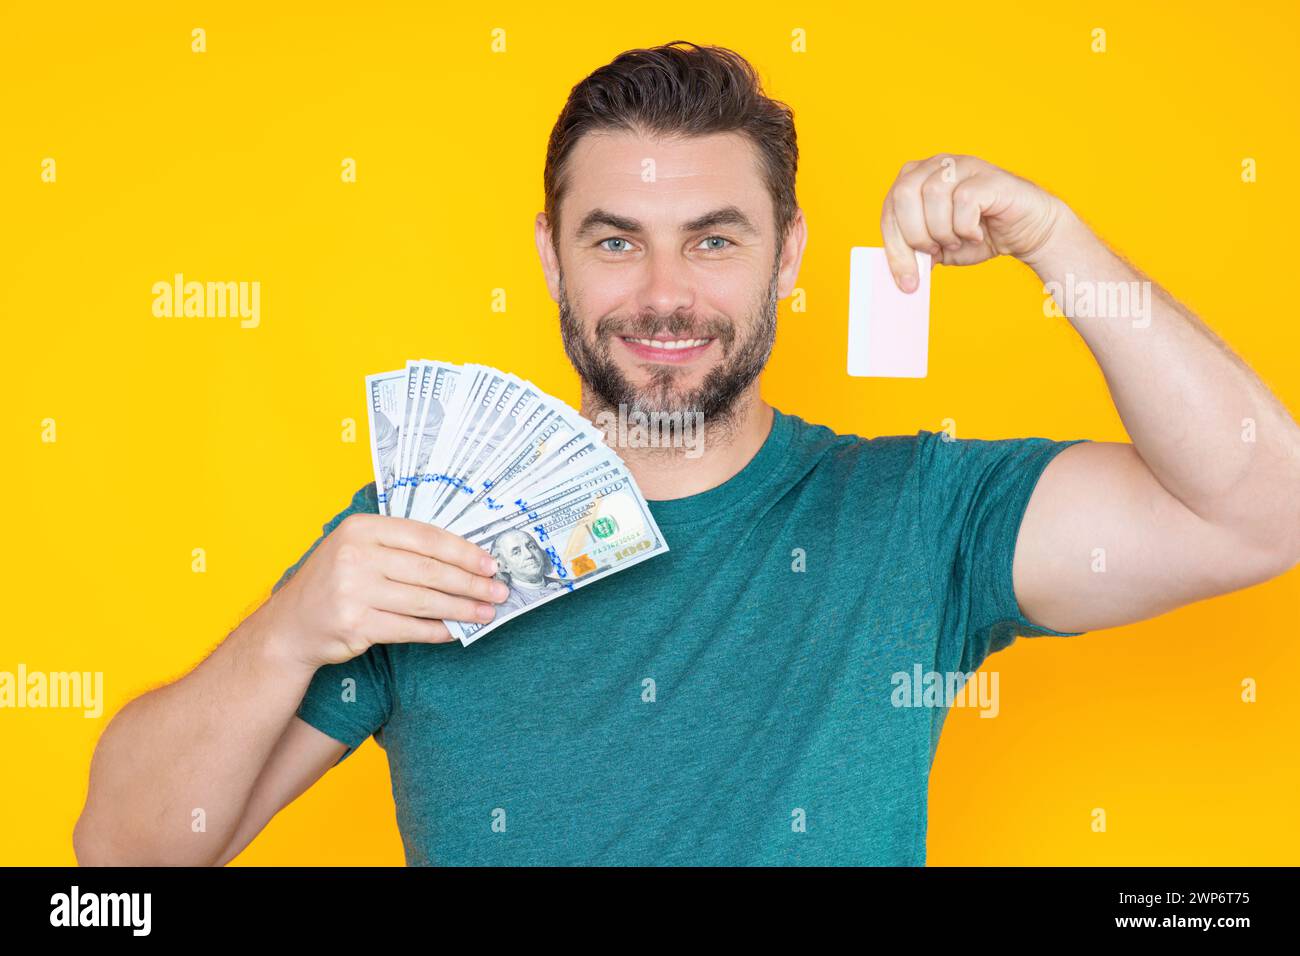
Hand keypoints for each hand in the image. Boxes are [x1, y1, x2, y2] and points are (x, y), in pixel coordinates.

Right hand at [267, 513, 508, 666]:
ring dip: (462, 608)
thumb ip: (400, 546)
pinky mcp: (355, 624)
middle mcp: (355, 555)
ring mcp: (353, 590)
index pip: (425, 537)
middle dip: (470, 582)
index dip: (463, 551)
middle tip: (498, 590)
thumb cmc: (335, 584)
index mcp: (361, 528)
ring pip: (424, 600)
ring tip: (486, 613)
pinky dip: (437, 631)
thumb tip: (463, 555)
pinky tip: (456, 631)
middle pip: (429, 570)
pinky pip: (409, 628)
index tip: (490, 562)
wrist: (291, 626)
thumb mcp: (358, 549)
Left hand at [880, 153, 1066, 291]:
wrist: (1026, 230)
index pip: (889, 210)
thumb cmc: (978, 235)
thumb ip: (914, 252)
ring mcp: (962, 166)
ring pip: (933, 195)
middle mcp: (935, 166)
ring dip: (943, 230)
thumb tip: (899, 270)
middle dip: (915, 235)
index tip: (907, 280)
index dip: (894, 247)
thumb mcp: (938, 249)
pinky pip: (964, 200)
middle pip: (903, 194)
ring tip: (957, 240)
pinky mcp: (987, 176)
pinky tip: (976, 233)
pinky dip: (966, 226)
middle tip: (934, 252)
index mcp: (915, 180)